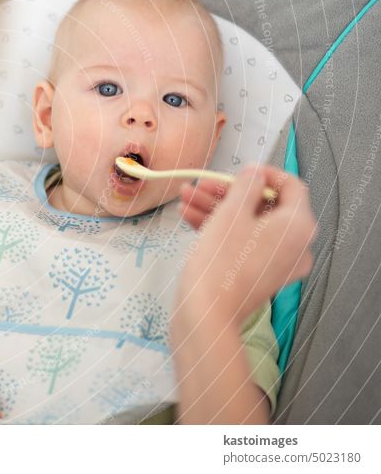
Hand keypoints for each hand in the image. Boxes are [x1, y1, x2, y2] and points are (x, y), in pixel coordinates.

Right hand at [177, 164, 317, 323]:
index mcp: (299, 226)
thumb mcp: (231, 212)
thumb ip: (247, 185)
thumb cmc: (221, 260)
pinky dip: (220, 229)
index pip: (292, 186)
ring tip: (184, 197)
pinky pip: (244, 243)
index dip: (264, 173)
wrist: (206, 314)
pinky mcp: (258, 276)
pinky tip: (189, 216)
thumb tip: (255, 173)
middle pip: (265, 206)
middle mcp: (296, 246)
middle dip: (228, 192)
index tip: (236, 170)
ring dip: (217, 208)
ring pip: (250, 224)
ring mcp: (277, 264)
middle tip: (200, 184)